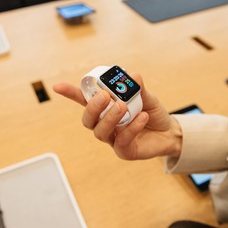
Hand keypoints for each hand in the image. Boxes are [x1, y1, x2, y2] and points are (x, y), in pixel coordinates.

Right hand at [53, 74, 181, 159]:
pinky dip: (131, 128)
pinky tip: (142, 117)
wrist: (170, 132)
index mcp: (106, 108)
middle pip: (88, 120)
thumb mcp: (147, 96)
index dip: (71, 93)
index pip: (85, 100)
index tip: (57, 86)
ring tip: (123, 106)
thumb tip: (133, 76)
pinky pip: (122, 141)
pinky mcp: (125, 151)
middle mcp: (106, 124)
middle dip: (92, 107)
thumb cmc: (152, 113)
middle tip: (104, 96)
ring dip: (109, 117)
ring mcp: (113, 139)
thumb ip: (138, 88)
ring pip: (100, 132)